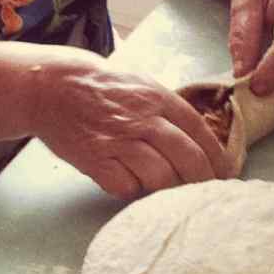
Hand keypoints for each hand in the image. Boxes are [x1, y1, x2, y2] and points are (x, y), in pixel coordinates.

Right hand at [30, 54, 232, 197]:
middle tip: (207, 191)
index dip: (217, 156)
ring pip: (161, 177)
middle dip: (203, 180)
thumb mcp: (137, 82)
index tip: (226, 172)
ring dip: (167, 187)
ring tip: (165, 187)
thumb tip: (195, 136)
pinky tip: (129, 180)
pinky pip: (127, 187)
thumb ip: (164, 107)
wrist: (48, 87)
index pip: (199, 131)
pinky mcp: (96, 161)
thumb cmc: (95, 84)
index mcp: (156, 97)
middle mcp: (142, 119)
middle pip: (188, 159)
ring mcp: (118, 142)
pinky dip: (132, 188)